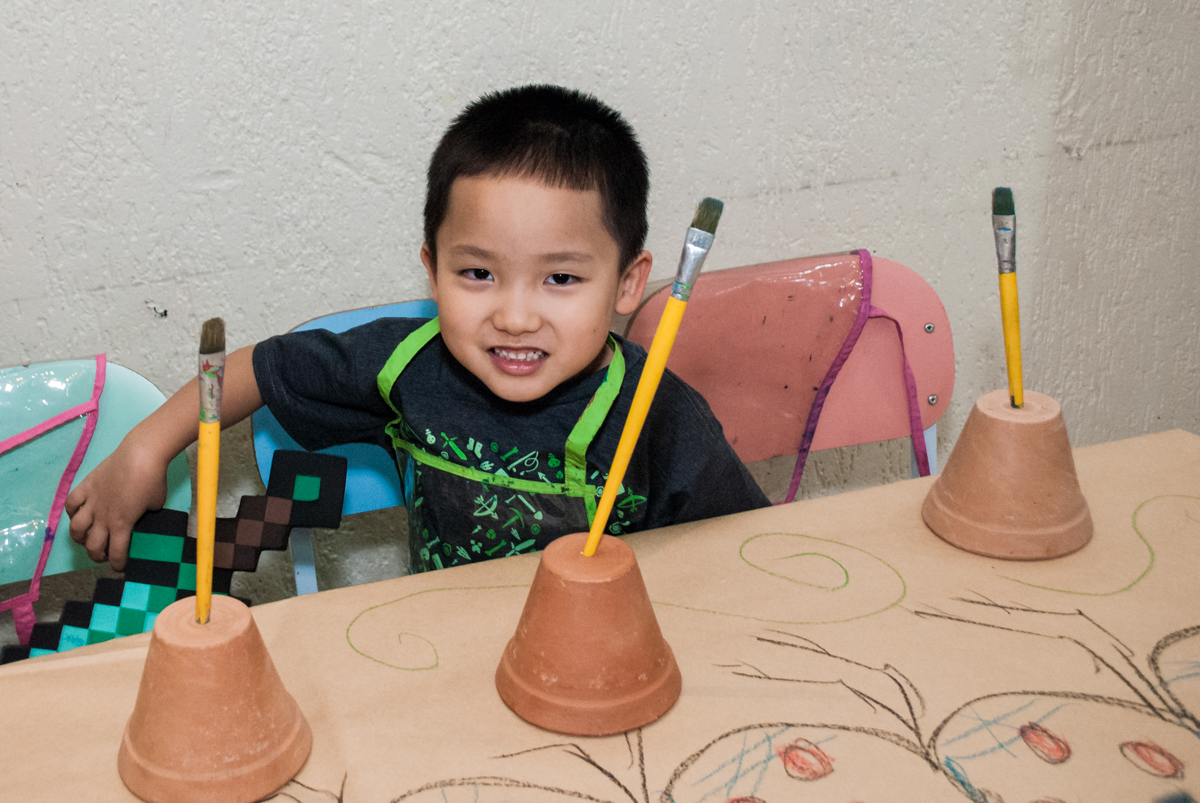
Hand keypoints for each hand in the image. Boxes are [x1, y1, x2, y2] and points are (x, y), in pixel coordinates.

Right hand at [66, 440, 168, 570]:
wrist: (141, 454)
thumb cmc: (153, 478)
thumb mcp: (156, 503)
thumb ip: (144, 514)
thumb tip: (140, 514)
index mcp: (122, 524)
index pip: (116, 552)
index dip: (117, 564)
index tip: (119, 567)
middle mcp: (103, 517)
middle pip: (92, 546)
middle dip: (97, 555)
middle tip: (103, 555)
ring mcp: (92, 501)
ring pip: (75, 529)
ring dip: (80, 538)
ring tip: (86, 538)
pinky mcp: (86, 486)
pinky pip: (71, 504)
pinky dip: (71, 512)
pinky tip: (77, 514)